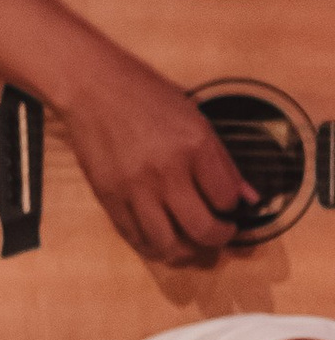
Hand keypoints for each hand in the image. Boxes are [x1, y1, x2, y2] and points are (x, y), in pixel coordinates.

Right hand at [59, 45, 252, 263]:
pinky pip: (135, 237)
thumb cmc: (146, 95)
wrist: (91, 88)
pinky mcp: (109, 198)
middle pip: (202, 229)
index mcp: (193, 146)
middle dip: (219, 238)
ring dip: (187, 251)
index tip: (230, 204)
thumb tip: (248, 196)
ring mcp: (134, 189)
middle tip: (221, 233)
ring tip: (192, 242)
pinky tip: (162, 239)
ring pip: (168, 244)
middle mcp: (166, 172)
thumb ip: (222, 161)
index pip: (226, 199)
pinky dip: (154, 246)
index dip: (233, 207)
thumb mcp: (194, 117)